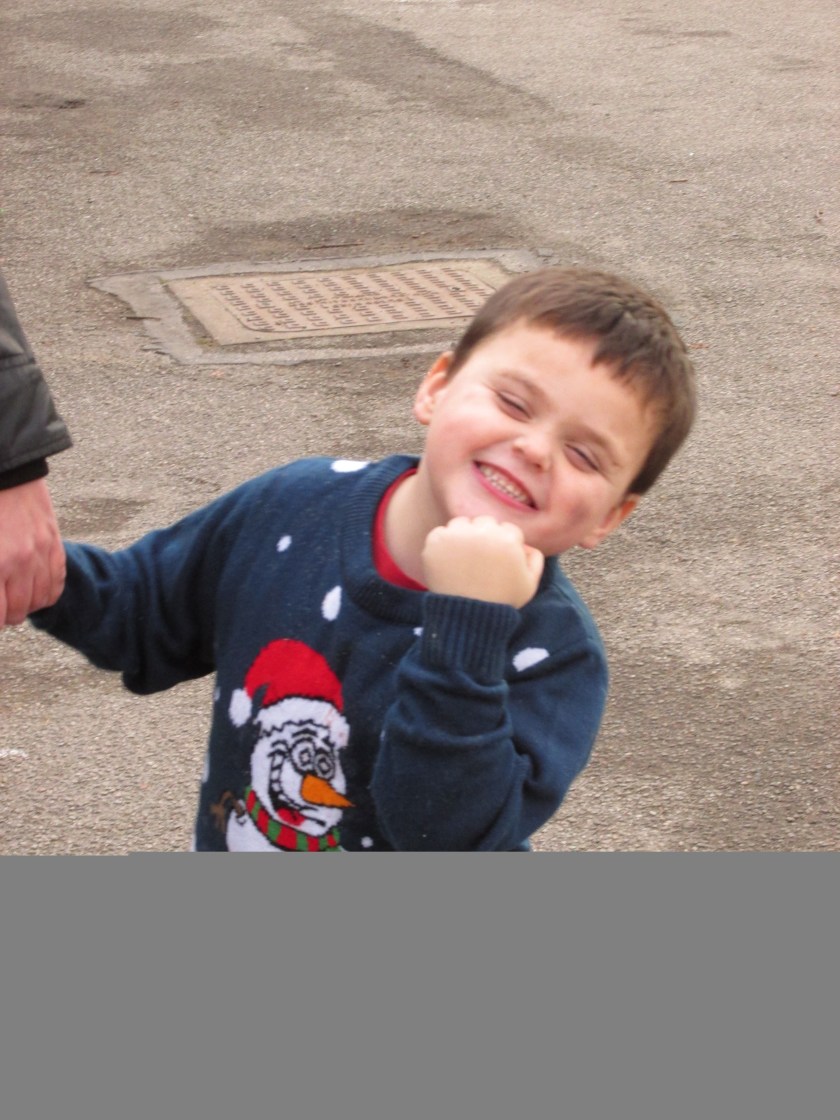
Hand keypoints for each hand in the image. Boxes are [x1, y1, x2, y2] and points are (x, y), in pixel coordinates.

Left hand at [0, 478, 65, 625]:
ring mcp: (41, 554)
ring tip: (15, 600)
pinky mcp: (55, 545)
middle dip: (6, 615)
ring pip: (38, 602)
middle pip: (16, 612)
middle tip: (1, 607)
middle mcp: (19, 563)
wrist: (7, 474)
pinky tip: (35, 592)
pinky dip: (47, 594)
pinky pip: (57, 583)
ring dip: (25, 606)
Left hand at [421, 516, 543, 607]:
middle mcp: (482, 532)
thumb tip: (524, 544)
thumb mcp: (529, 584)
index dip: (505, 546)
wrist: (467, 617)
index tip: (498, 561)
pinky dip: (443, 545)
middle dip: (485, 537)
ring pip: (462, 524)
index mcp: (507, 539)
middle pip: (485, 522)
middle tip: (480, 560)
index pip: (507, 529)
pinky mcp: (435, 541)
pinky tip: (449, 563)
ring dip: (463, 536)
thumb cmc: (500, 601)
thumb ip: (535, 559)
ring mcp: (457, 535)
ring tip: (464, 561)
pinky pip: (440, 533)